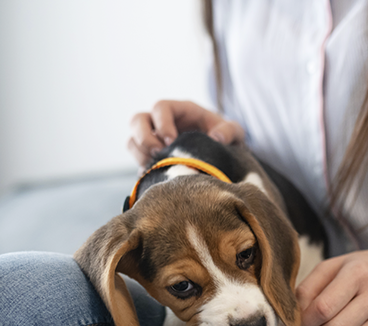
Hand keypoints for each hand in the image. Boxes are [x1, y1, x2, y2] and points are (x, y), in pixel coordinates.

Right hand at [127, 100, 244, 165]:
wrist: (223, 156)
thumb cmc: (227, 138)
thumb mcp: (235, 132)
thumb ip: (229, 131)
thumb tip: (215, 138)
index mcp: (181, 110)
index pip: (160, 107)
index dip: (162, 123)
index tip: (171, 141)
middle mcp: (163, 122)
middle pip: (138, 120)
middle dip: (143, 137)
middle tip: (157, 154)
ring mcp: (155, 140)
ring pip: (132, 140)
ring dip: (140, 153)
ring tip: (155, 165)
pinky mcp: (152, 158)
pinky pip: (137, 159)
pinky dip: (142, 167)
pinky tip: (156, 175)